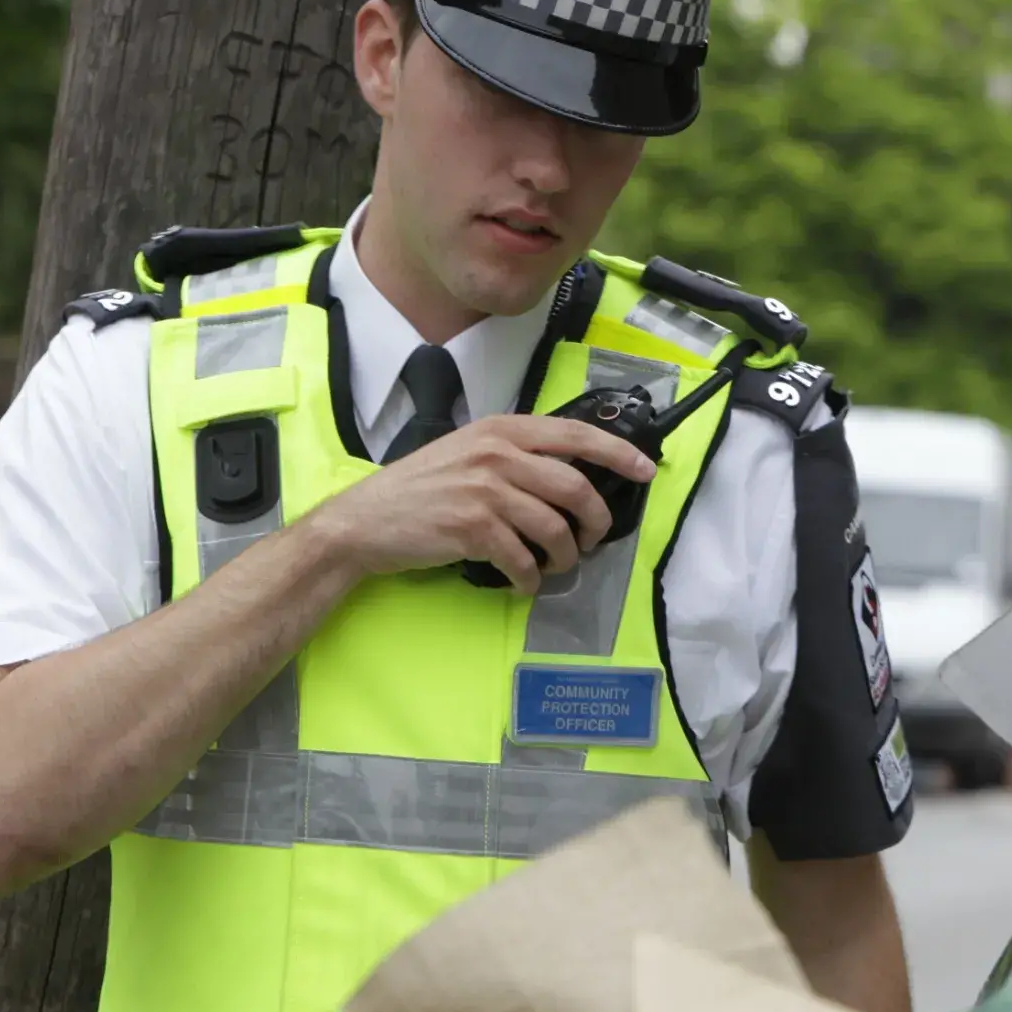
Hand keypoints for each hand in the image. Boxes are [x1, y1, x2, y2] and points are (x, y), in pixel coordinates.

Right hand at [305, 415, 656, 594]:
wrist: (364, 521)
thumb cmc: (418, 488)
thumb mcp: (467, 452)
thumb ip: (513, 455)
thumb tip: (567, 477)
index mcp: (501, 429)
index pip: (576, 435)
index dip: (619, 454)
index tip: (646, 471)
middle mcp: (497, 454)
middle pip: (575, 488)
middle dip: (595, 523)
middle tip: (592, 542)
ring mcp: (486, 491)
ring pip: (555, 528)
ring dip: (564, 557)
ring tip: (554, 567)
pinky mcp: (473, 528)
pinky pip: (523, 559)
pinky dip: (529, 578)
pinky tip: (522, 582)